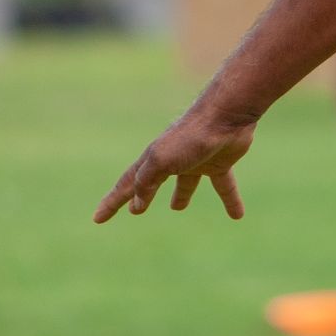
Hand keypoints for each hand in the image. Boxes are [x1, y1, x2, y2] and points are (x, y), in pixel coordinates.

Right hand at [93, 107, 256, 222]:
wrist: (225, 116)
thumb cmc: (190, 137)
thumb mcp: (160, 161)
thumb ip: (145, 182)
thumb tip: (136, 205)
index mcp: (153, 160)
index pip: (127, 185)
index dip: (111, 202)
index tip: (97, 219)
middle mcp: (172, 161)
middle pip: (152, 183)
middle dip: (139, 197)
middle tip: (133, 212)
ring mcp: (196, 161)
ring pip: (186, 183)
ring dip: (181, 195)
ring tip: (177, 208)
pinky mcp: (219, 162)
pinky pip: (224, 186)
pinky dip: (230, 200)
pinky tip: (237, 216)